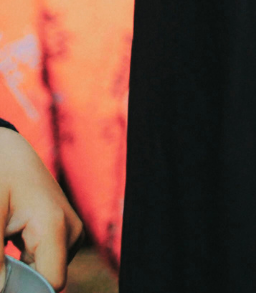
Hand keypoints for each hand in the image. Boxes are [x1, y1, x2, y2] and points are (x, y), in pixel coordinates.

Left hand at [0, 129, 81, 290]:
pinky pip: (46, 259)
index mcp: (55, 226)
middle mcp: (71, 231)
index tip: (4, 282)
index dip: (25, 290)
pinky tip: (11, 241)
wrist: (11, 153)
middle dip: (20, 279)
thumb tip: (2, 288)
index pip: (52, 282)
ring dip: (22, 269)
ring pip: (46, 270)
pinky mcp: (65, 231)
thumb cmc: (0, 177)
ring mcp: (71, 231)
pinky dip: (26, 260)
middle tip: (2, 255)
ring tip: (5, 243)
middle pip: (48, 278)